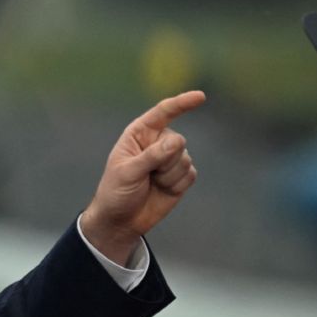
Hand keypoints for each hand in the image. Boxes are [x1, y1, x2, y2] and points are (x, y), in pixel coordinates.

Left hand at [80, 90, 204, 263]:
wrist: (121, 220)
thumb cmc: (116, 192)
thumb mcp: (128, 173)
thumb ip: (151, 156)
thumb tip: (177, 141)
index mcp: (139, 134)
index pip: (162, 113)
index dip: (181, 103)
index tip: (200, 97)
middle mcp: (157, 142)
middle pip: (177, 141)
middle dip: (165, 161)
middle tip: (146, 176)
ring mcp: (170, 159)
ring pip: (185, 159)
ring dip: (169, 176)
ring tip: (151, 184)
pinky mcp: (181, 176)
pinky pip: (190, 174)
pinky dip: (177, 185)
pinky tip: (162, 190)